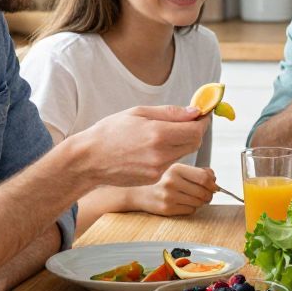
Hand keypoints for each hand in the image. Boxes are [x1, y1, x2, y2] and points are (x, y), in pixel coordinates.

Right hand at [83, 105, 209, 187]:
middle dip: (195, 131)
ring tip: (163, 134)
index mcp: (158, 134)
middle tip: (188, 122)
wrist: (89, 159)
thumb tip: (195, 111)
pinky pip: (170, 163)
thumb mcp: (138, 112)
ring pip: (183, 153)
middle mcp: (161, 154)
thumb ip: (170, 113)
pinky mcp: (154, 178)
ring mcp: (158, 169)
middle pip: (194, 143)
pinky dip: (169, 154)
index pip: (196, 129)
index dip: (202, 122)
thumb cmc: (110, 132)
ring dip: (181, 142)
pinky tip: (152, 148)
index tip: (202, 115)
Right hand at [137, 163, 215, 216]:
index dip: (213, 184)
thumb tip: (214, 179)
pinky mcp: (167, 209)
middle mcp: (171, 181)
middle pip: (203, 192)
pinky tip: (184, 203)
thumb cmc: (167, 182)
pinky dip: (192, 208)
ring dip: (201, 202)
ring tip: (195, 199)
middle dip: (209, 195)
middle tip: (207, 195)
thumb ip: (200, 172)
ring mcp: (168, 196)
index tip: (215, 187)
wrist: (144, 194)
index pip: (204, 177)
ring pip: (198, 202)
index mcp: (176, 169)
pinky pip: (190, 210)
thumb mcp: (181, 171)